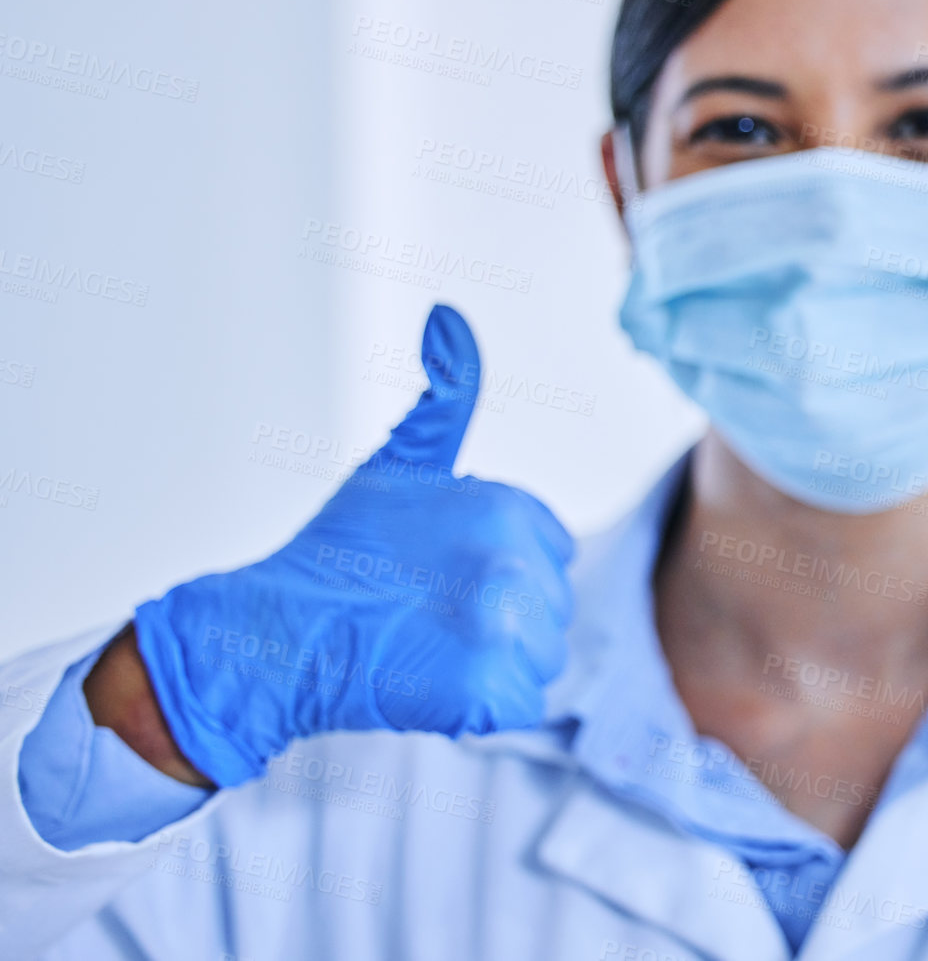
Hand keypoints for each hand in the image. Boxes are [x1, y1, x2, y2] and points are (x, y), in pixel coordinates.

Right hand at [129, 304, 575, 787]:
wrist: (279, 634)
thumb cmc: (339, 553)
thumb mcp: (401, 461)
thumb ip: (445, 395)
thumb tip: (450, 317)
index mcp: (507, 507)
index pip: (551, 553)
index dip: (502, 572)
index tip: (444, 575)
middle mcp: (512, 560)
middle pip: (551, 608)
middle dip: (501, 620)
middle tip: (428, 615)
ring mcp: (501, 625)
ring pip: (542, 658)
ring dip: (495, 665)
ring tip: (430, 646)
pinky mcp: (487, 687)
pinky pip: (521, 703)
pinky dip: (483, 706)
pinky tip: (434, 682)